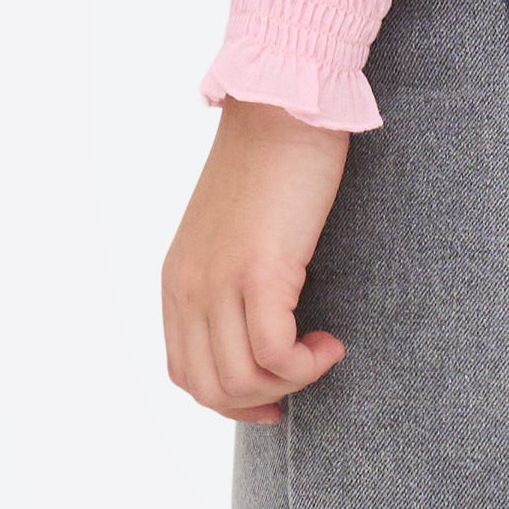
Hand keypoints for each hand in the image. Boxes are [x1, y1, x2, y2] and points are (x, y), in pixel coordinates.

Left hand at [164, 98, 351, 424]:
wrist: (283, 108)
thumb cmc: (273, 164)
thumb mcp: (235, 235)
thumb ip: (233, 281)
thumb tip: (263, 329)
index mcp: (178, 281)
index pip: (186, 374)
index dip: (231, 399)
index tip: (277, 392)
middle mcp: (188, 287)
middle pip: (211, 389)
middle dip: (263, 399)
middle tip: (306, 373)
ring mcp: (218, 281)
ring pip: (241, 381)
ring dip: (291, 382)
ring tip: (322, 350)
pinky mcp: (258, 272)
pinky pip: (275, 354)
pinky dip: (307, 363)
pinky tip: (331, 342)